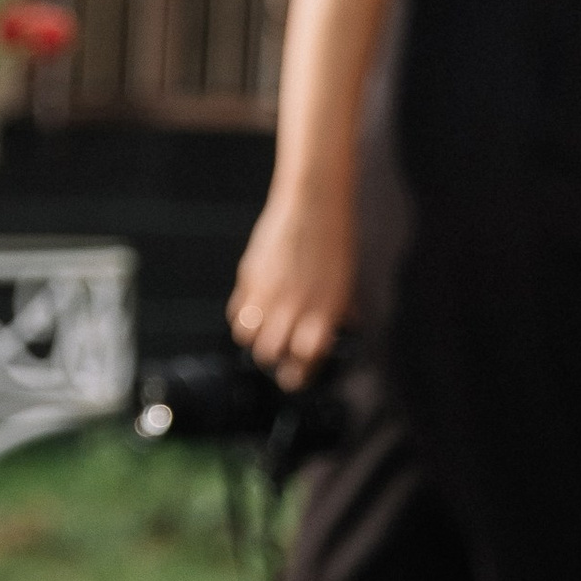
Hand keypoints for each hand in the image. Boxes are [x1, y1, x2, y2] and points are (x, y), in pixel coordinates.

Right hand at [229, 180, 352, 388]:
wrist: (314, 203)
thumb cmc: (334, 241)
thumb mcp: (343, 282)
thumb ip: (335, 311)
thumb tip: (336, 328)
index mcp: (324, 311)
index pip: (305, 360)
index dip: (299, 374)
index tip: (297, 378)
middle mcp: (295, 307)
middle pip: (271, 354)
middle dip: (274, 360)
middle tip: (280, 356)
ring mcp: (269, 292)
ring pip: (249, 338)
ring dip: (256, 340)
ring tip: (265, 333)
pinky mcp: (250, 277)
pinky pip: (237, 313)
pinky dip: (243, 318)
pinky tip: (254, 310)